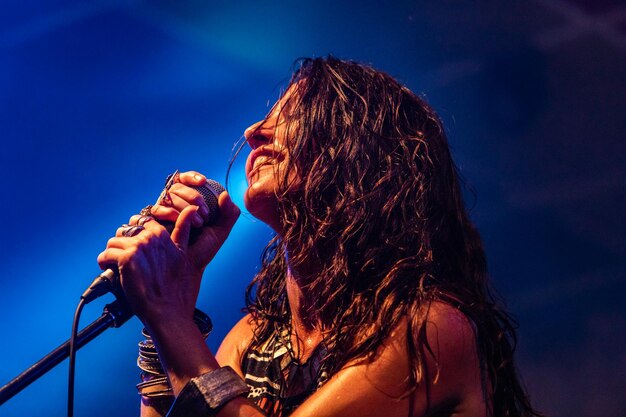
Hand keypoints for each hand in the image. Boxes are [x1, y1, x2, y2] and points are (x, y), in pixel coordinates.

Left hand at [97, 183, 239, 323]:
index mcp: (163, 234)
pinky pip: (105, 255)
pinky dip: (104, 264)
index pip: (141, 223)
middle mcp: (151, 237)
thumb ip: (184, 230)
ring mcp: (138, 247)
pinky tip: (111, 272)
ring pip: (113, 242)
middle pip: (124, 231)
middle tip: (128, 262)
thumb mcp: (185, 254)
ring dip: (112, 255)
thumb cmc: (177, 289)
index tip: (137, 252)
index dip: (136, 237)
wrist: (168, 311)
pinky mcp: (126, 259)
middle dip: (123, 245)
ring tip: (117, 268)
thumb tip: (192, 208)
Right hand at [148, 171, 239, 276]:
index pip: (185, 180)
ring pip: (167, 195)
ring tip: (198, 224)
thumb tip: (225, 194)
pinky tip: (178, 219)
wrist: (188, 267)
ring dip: (183, 205)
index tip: (202, 181)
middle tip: (205, 213)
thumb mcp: (221, 231)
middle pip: (177, 186)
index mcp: (188, 202)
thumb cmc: (204, 249)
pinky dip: (169, 212)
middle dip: (193, 195)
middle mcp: (173, 204)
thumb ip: (229, 213)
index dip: (192, 176)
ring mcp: (162, 212)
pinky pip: (156, 209)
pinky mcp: (152, 222)